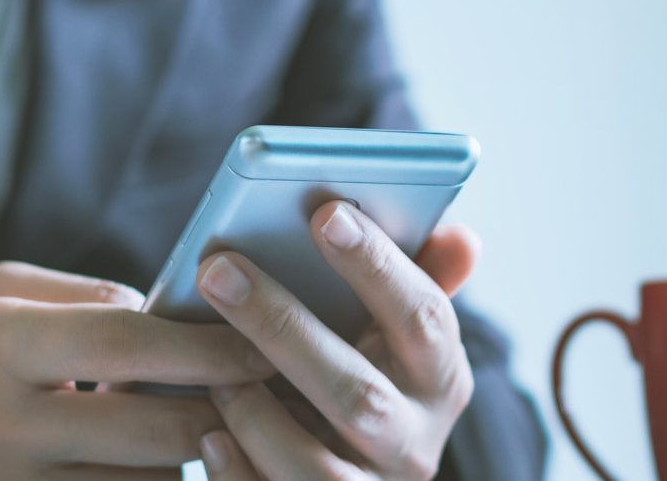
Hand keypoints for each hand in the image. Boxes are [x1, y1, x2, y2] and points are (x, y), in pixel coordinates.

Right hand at [0, 262, 274, 480]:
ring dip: (203, 462)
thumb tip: (168, 312)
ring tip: (253, 433)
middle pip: (153, 430)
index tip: (270, 335)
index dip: (211, 342)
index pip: (128, 342)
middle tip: (290, 393)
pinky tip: (181, 463)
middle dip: (234, 413)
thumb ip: (77, 299)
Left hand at [193, 201, 479, 479]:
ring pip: (318, 467)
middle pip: (358, 394)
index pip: (423, 318)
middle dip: (284, 329)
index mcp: (440, 381)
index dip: (378, 266)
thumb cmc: (353, 380)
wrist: (339, 474)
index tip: (326, 212)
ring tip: (208, 372)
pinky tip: (207, 436)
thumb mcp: (392, 341)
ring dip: (256, 413)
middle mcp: (414, 444)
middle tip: (218, 271)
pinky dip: (238, 471)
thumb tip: (459, 237)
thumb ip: (417, 283)